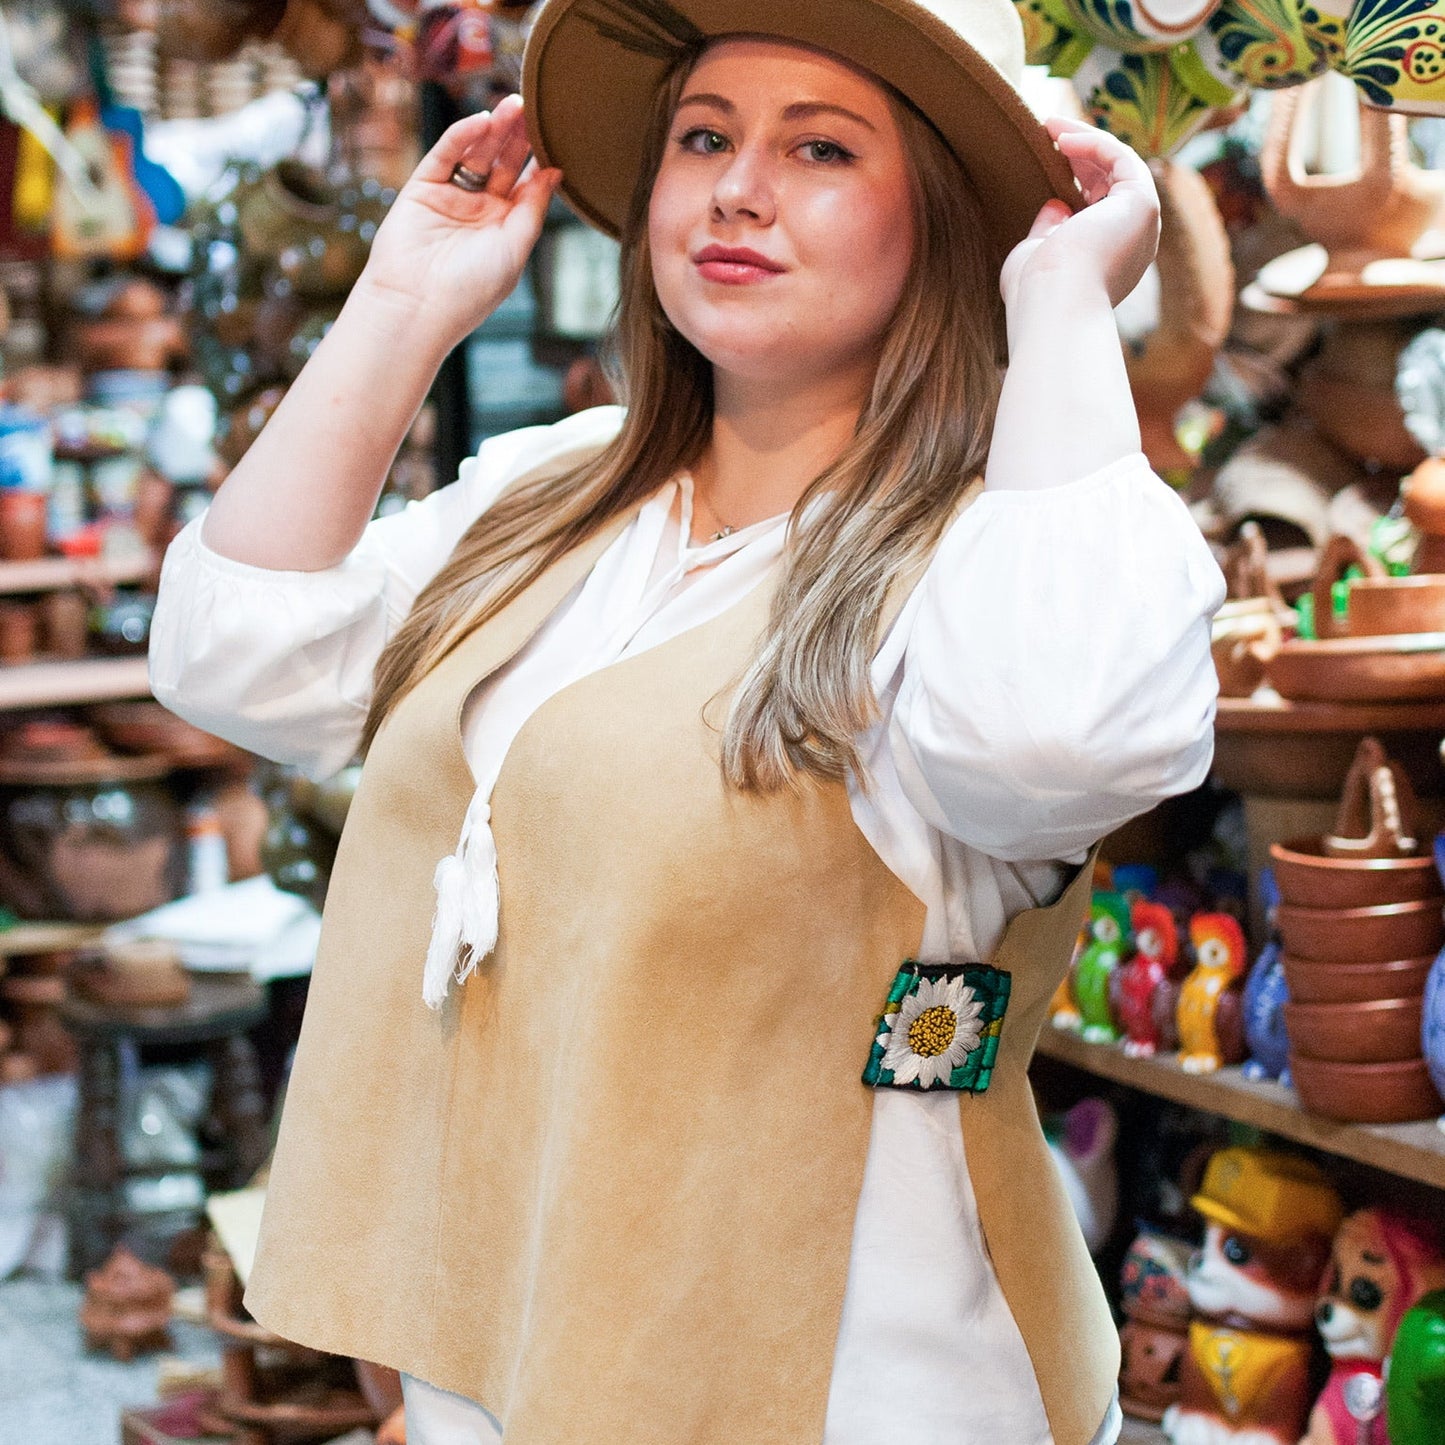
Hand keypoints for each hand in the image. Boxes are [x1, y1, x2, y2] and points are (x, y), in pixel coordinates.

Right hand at [356, 93, 561, 346]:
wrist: (418, 306)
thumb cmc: (472, 289)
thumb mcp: (515, 248)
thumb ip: (533, 207)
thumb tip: (555, 172)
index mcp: (505, 229)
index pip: (525, 185)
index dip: (538, 159)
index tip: (556, 133)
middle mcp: (479, 211)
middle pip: (502, 164)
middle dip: (518, 138)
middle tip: (534, 108)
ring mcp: (451, 198)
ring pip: (476, 154)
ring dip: (494, 130)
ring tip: (513, 106)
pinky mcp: (422, 188)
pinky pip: (445, 155)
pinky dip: (462, 136)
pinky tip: (482, 121)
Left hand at [999, 117, 1159, 313]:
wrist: (1053, 304)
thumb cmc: (1036, 291)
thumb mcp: (1036, 254)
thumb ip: (1048, 230)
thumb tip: (1056, 203)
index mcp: (1109, 257)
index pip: (1098, 205)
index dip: (1075, 175)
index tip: (1048, 155)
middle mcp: (1132, 241)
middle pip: (1111, 182)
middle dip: (1079, 152)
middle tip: (1047, 130)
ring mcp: (1142, 223)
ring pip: (1119, 166)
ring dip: (1086, 140)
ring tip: (1050, 125)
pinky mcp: (1143, 203)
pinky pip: (1122, 159)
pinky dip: (1094, 143)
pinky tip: (1063, 138)